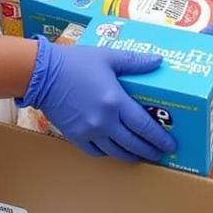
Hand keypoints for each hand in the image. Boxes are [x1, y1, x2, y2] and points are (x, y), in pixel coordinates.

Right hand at [20, 37, 176, 161]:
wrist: (42, 74)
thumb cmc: (75, 62)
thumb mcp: (108, 57)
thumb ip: (134, 61)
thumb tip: (158, 60)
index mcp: (115, 102)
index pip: (144, 126)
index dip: (159, 138)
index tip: (170, 145)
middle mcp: (104, 122)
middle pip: (133, 144)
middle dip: (149, 151)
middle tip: (161, 154)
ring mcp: (89, 132)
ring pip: (116, 152)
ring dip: (131, 156)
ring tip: (141, 156)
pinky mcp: (75, 136)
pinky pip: (96, 152)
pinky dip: (108, 153)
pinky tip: (114, 150)